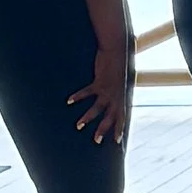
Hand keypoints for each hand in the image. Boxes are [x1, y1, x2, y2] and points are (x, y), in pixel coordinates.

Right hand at [71, 19, 132, 142]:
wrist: (117, 51)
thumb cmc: (118, 65)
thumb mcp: (120, 81)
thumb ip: (117, 91)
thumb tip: (113, 98)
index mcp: (121, 97)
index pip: (122, 117)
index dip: (119, 129)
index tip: (117, 141)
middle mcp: (116, 96)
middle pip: (110, 118)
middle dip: (103, 130)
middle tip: (96, 141)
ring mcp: (108, 90)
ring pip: (97, 109)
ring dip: (88, 118)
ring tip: (79, 126)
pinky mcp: (99, 82)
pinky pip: (87, 92)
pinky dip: (78, 96)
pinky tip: (69, 101)